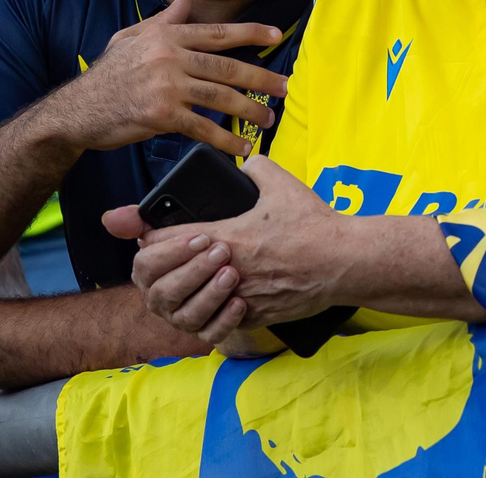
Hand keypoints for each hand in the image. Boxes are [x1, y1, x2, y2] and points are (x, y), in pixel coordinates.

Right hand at [65, 0, 287, 157]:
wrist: (76, 110)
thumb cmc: (106, 75)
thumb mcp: (131, 37)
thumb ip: (164, 20)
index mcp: (166, 37)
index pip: (217, 32)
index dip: (251, 32)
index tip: (277, 35)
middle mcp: (169, 57)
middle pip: (227, 66)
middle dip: (261, 77)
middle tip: (284, 88)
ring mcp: (166, 86)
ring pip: (220, 96)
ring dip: (249, 110)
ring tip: (267, 119)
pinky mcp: (161, 115)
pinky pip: (202, 128)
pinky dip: (225, 140)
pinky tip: (241, 148)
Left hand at [108, 156, 345, 344]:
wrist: (344, 261)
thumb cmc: (314, 223)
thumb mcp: (282, 183)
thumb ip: (255, 168)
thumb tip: (245, 165)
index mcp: (225, 236)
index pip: (163, 241)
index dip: (147, 236)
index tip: (141, 233)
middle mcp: (224, 271)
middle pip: (164, 280)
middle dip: (158, 268)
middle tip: (159, 259)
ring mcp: (237, 298)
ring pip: (185, 308)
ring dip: (181, 293)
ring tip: (183, 280)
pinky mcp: (253, 317)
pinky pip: (217, 321)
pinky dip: (212, 310)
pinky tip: (213, 297)